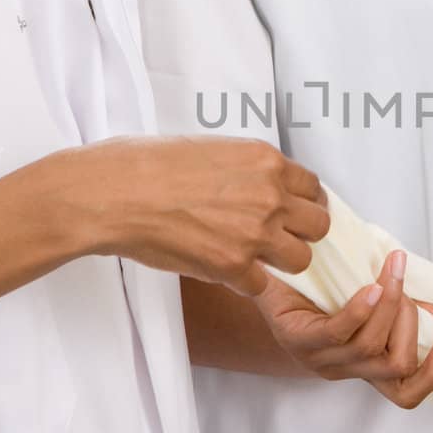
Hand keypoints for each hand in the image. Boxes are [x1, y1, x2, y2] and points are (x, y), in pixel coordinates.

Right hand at [72, 135, 329, 293]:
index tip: (290, 213)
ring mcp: (255, 232)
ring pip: (300, 260)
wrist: (113, 192)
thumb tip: (261, 185)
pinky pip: (260, 285)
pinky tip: (221, 270)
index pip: (314, 188)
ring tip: (252, 258)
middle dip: (300, 234)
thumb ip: (247, 169)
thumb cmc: (147, 164)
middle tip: (275, 238)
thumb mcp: (212, 148)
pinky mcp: (232, 265)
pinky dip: (243, 282)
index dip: (302, 203)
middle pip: (318, 226)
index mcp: (266, 161)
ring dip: (278, 262)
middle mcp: (270, 195)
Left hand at [256, 248, 432, 409]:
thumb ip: (425, 315)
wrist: (280, 262)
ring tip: (391, 270)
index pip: (406, 395)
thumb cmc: (335, 281)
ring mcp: (318, 358)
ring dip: (390, 304)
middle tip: (403, 283)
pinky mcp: (297, 339)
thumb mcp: (389, 296)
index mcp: (367, 366)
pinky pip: (338, 332)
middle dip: (411, 321)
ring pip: (371, 347)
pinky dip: (361, 309)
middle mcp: (344, 369)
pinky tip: (369, 285)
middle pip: (396, 366)